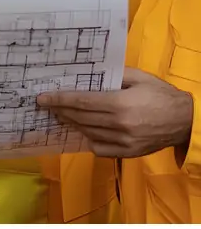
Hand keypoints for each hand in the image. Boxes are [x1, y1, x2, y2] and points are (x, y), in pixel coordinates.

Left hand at [36, 67, 193, 157]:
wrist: (185, 120)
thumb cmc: (160, 94)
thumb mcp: (137, 77)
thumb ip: (113, 75)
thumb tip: (89, 75)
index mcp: (119, 104)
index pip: (81, 103)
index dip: (60, 100)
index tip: (43, 98)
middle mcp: (119, 125)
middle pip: (81, 118)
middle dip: (60, 111)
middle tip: (46, 105)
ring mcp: (123, 142)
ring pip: (88, 133)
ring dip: (72, 124)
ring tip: (61, 115)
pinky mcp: (129, 153)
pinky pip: (101, 148)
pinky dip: (90, 139)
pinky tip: (84, 130)